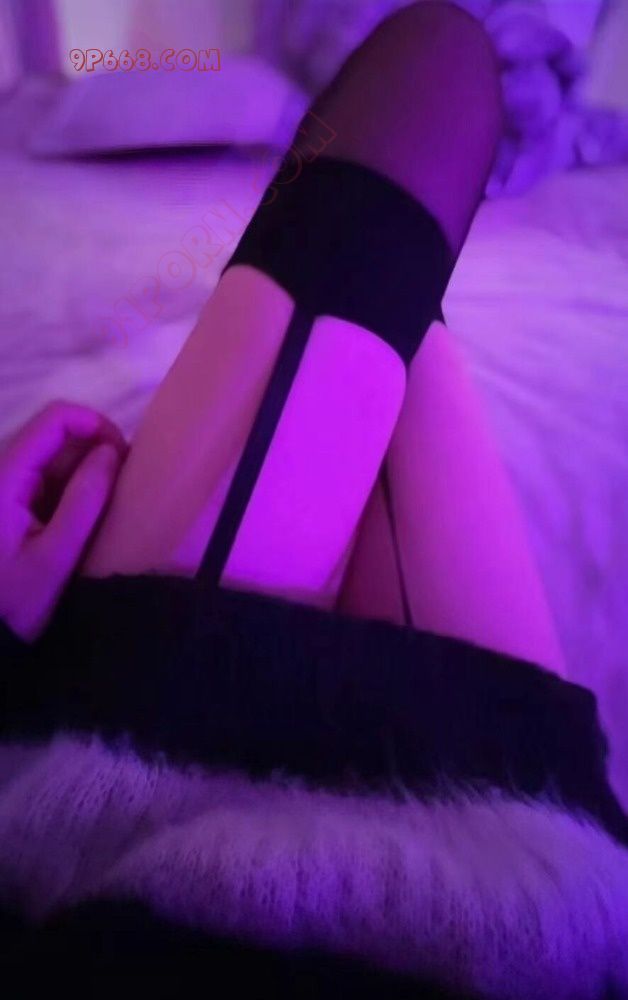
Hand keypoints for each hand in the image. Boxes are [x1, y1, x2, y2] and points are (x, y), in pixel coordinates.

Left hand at [0, 401, 126, 641]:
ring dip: (86, 472)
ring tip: (110, 504)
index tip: (124, 456)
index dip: (96, 424)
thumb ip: (85, 501)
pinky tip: (88, 517)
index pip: (55, 419)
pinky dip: (72, 489)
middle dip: (95, 451)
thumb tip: (110, 453)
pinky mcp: (10, 504)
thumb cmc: (12, 601)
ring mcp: (5, 488)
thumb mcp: (56, 556)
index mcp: (6, 478)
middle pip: (55, 435)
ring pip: (53, 457)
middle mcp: (1, 472)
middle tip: (124, 486)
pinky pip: (46, 480)